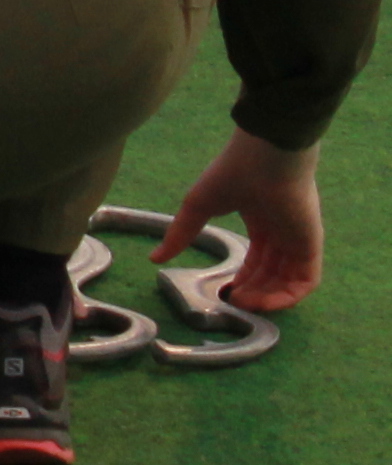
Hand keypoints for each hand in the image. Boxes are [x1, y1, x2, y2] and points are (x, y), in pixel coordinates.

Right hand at [155, 129, 324, 309]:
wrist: (266, 159)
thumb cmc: (231, 176)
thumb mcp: (197, 207)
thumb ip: (180, 233)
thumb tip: (154, 258)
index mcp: (261, 222)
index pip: (256, 260)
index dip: (241, 279)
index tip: (223, 291)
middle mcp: (282, 234)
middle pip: (270, 274)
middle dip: (252, 292)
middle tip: (232, 303)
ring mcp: (298, 240)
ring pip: (287, 281)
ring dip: (266, 298)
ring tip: (243, 305)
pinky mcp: (311, 246)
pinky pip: (305, 281)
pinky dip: (287, 297)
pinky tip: (263, 302)